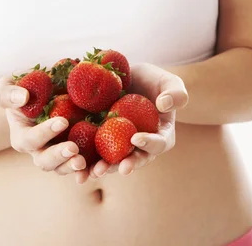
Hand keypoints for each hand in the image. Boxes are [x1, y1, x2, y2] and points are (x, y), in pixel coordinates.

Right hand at [0, 76, 86, 175]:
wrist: (39, 92)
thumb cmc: (20, 88)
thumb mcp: (7, 86)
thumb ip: (8, 93)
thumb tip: (23, 97)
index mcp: (22, 137)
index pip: (31, 139)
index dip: (45, 133)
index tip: (62, 121)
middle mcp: (38, 150)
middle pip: (46, 162)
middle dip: (59, 157)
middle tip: (74, 148)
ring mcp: (57, 152)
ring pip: (63, 167)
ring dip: (73, 167)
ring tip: (84, 163)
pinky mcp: (74, 151)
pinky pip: (82, 164)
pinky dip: (91, 167)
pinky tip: (101, 166)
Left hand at [74, 62, 188, 184]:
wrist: (130, 78)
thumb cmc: (154, 81)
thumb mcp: (169, 82)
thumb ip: (176, 93)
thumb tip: (164, 105)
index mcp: (161, 135)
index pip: (159, 143)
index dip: (149, 143)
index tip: (136, 138)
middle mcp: (140, 145)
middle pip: (136, 158)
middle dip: (127, 164)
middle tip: (120, 168)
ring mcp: (120, 143)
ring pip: (114, 160)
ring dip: (105, 168)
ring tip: (94, 172)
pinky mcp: (102, 138)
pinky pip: (95, 151)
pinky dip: (86, 159)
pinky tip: (75, 163)